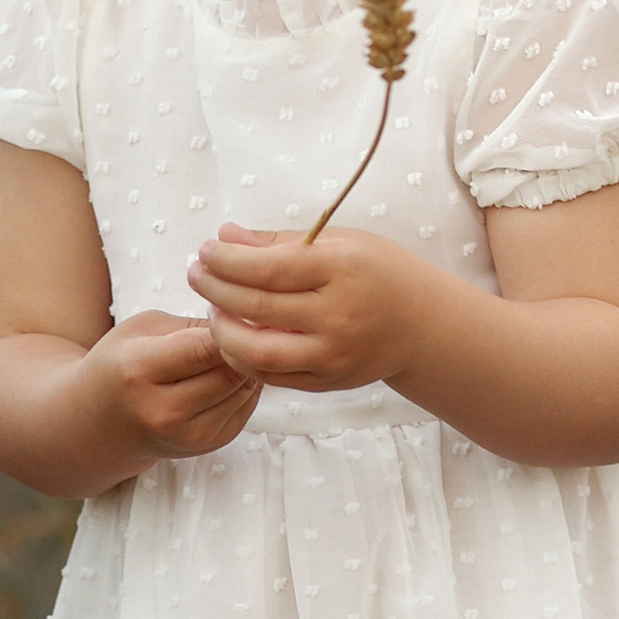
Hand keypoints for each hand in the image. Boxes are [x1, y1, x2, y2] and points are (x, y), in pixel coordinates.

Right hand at [87, 311, 261, 466]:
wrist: (101, 421)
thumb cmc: (120, 365)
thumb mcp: (143, 329)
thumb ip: (193, 326)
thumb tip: (246, 325)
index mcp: (138, 371)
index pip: (204, 347)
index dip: (229, 327)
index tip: (237, 312)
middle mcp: (163, 411)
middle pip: (230, 371)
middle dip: (242, 346)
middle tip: (242, 328)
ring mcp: (187, 435)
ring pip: (243, 390)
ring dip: (247, 367)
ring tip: (231, 350)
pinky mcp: (207, 445)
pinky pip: (245, 408)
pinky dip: (244, 387)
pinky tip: (226, 375)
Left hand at [186, 225, 419, 392]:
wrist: (423, 325)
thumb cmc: (379, 273)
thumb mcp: (339, 242)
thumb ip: (279, 241)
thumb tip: (224, 236)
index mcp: (342, 270)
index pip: (268, 268)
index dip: (226, 261)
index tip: (205, 251)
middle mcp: (338, 315)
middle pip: (256, 306)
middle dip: (214, 289)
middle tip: (196, 275)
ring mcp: (333, 354)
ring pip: (257, 351)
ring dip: (222, 330)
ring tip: (213, 309)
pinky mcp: (328, 381)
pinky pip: (271, 375)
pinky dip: (243, 358)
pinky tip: (233, 337)